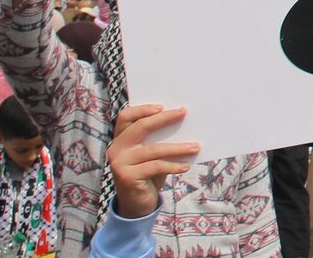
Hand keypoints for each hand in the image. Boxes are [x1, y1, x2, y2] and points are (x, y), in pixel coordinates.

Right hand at [107, 103, 199, 218]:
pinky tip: (186, 166)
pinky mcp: (127, 176)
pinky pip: (155, 167)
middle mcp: (116, 148)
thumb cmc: (148, 174)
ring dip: (178, 147)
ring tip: (195, 146)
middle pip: (140, 127)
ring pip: (153, 149)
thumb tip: (185, 124)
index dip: (142, 109)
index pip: (126, 117)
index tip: (162, 106)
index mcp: (120, 139)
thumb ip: (159, 140)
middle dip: (164, 118)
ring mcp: (119, 163)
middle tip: (183, 112)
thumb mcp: (152, 155)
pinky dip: (173, 165)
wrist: (137, 205)